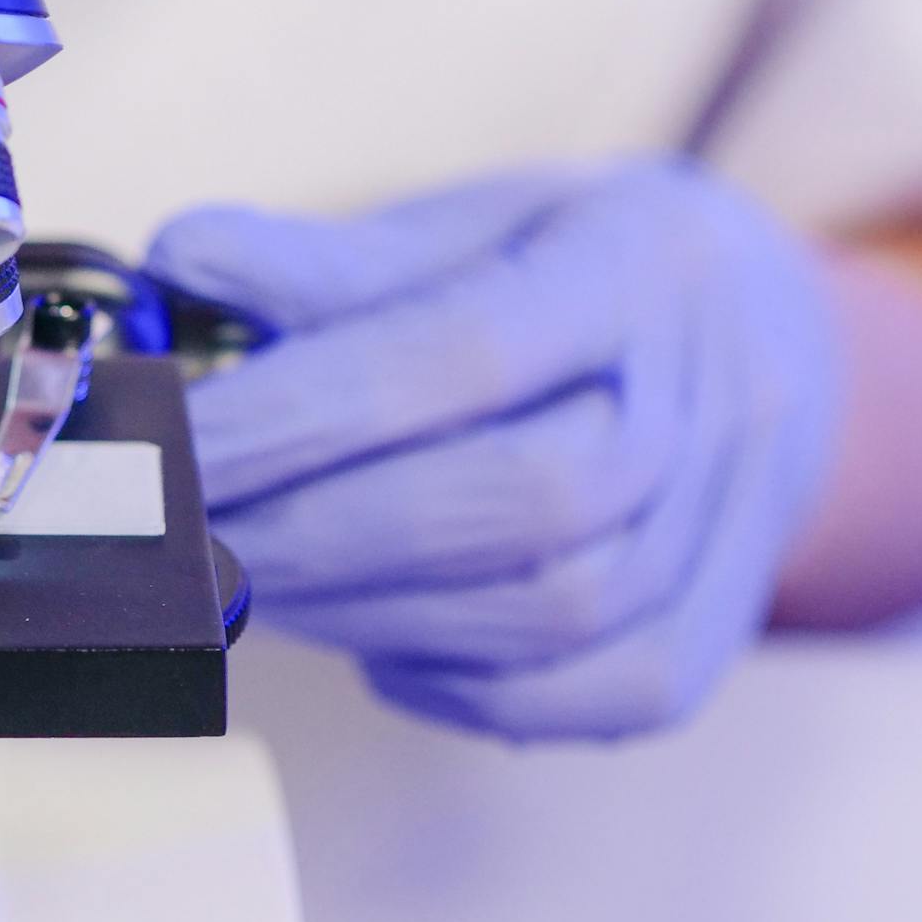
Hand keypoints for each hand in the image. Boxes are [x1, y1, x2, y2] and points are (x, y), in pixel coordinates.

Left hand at [147, 162, 843, 740]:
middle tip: (186, 535)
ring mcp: (731, 526)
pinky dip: (464, 689)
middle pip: (518, 497)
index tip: (166, 448)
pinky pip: (591, 695)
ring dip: (369, 614)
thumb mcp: (460, 226)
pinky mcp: (714, 633)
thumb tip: (175, 259)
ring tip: (259, 582)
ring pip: (551, 613)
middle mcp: (713, 397)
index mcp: (636, 265)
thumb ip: (325, 260)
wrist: (755, 331)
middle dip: (315, 531)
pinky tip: (379, 647)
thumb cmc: (562, 272)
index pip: (460, 354)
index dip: (297, 415)